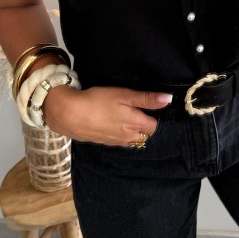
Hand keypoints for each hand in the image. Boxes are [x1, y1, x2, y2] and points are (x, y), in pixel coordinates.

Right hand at [41, 85, 172, 146]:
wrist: (70, 115)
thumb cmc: (99, 101)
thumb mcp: (124, 95)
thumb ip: (146, 99)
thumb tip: (169, 99)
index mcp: (136, 125)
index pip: (156, 126)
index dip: (158, 118)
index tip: (156, 109)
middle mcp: (129, 137)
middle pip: (145, 134)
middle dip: (147, 125)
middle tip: (144, 111)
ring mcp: (116, 141)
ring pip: (133, 138)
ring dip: (135, 130)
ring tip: (130, 117)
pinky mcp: (105, 142)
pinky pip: (121, 140)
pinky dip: (122, 133)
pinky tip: (116, 124)